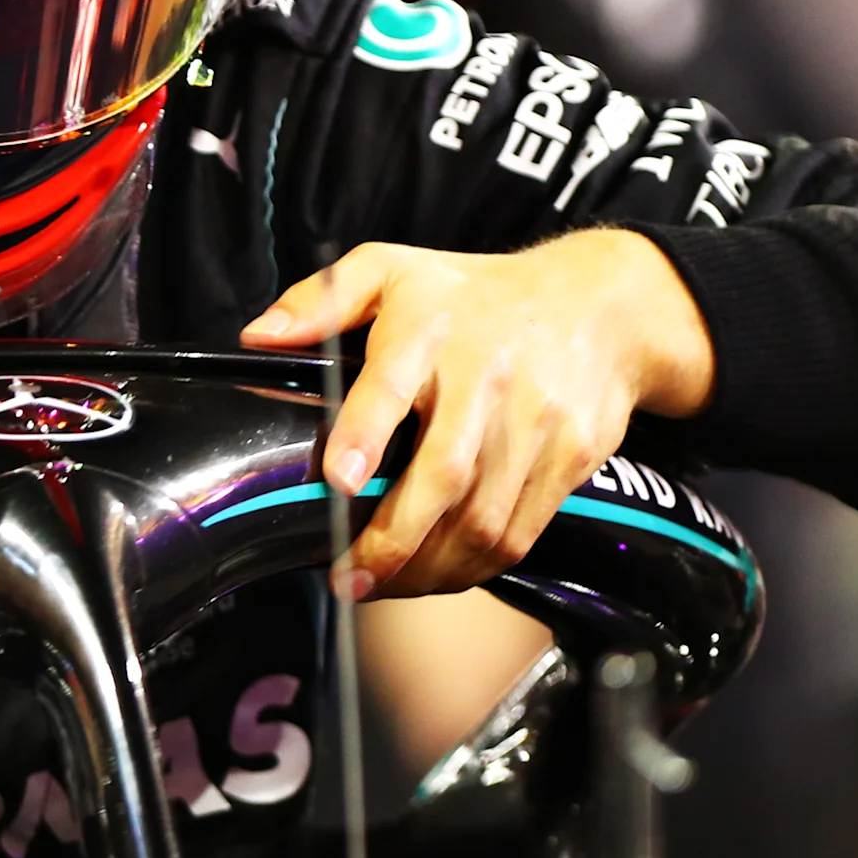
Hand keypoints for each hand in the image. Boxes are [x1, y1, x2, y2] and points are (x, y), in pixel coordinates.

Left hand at [240, 231, 711, 598]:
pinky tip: (442, 574)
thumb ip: (322, 300)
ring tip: (386, 586)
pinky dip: (478, 565)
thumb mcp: (392, 270)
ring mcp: (536, 421)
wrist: (600, 304)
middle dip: (394, 539)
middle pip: (444, 473)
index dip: (364, 434)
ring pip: (484, 517)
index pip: (392, 384)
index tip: (338, 481)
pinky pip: (522, 530)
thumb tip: (257, 336)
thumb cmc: (475, 294)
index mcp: (430, 328)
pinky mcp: (571, 456)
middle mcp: (486, 377)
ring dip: (432, 567)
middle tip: (350, 577)